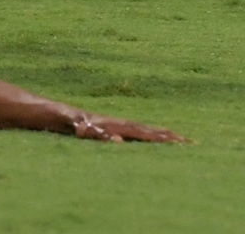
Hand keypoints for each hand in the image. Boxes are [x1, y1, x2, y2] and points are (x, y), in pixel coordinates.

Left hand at [70, 112, 185, 142]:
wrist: (67, 115)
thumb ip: (96, 133)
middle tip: (190, 142)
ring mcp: (122, 125)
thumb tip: (118, 141)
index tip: (177, 142)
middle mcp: (123, 123)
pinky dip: (155, 136)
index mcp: (118, 125)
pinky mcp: (120, 129)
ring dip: (166, 135)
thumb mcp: (82, 128)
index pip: (143, 132)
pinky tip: (163, 139)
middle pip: (151, 130)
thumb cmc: (73, 123)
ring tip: (185, 141)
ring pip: (148, 130)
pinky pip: (141, 133)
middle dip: (169, 136)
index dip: (159, 138)